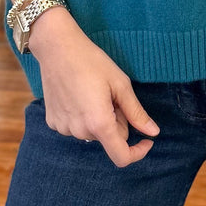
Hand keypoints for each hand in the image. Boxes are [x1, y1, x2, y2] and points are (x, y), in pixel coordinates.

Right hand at [27, 8, 158, 167]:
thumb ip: (136, 112)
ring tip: (93, 93)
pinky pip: (76, 127)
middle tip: (112, 96)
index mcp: (99, 123)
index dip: (137, 152)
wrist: (57, 48)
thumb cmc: (91, 61)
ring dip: (99, 119)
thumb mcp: (120, 84)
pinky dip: (82, 117)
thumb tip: (153, 133)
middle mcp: (79, 131)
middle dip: (117, 122)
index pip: (121, 157)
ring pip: (93, 133)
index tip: (146, 140)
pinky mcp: (52, 122)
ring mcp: (63, 128)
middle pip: (109, 138)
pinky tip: (77, 95)